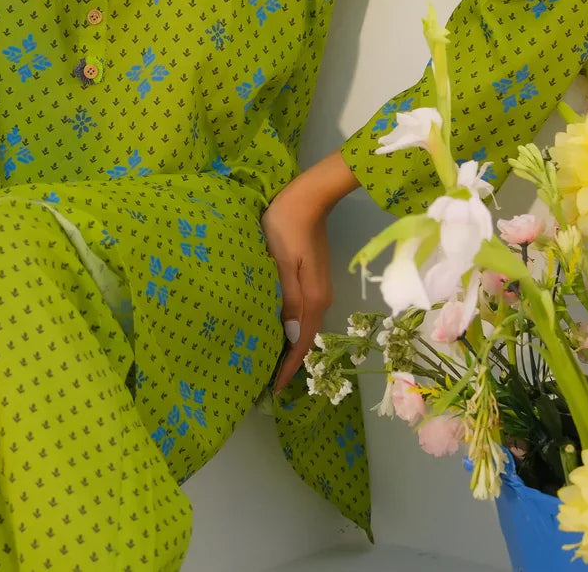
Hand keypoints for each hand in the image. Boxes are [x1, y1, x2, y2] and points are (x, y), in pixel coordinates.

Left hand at [260, 173, 334, 392]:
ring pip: (304, 326)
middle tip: (267, 381)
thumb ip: (287, 298)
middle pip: (305, 338)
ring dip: (290, 345)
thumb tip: (290, 337)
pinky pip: (303, 312)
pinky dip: (291, 327)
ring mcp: (318, 289)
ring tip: (269, 361)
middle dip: (289, 361)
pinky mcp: (313, 279)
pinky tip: (278, 329)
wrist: (307, 197)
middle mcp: (320, 299)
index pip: (301, 343)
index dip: (289, 367)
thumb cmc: (287, 226)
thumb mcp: (282, 262)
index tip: (274, 389)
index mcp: (313, 299)